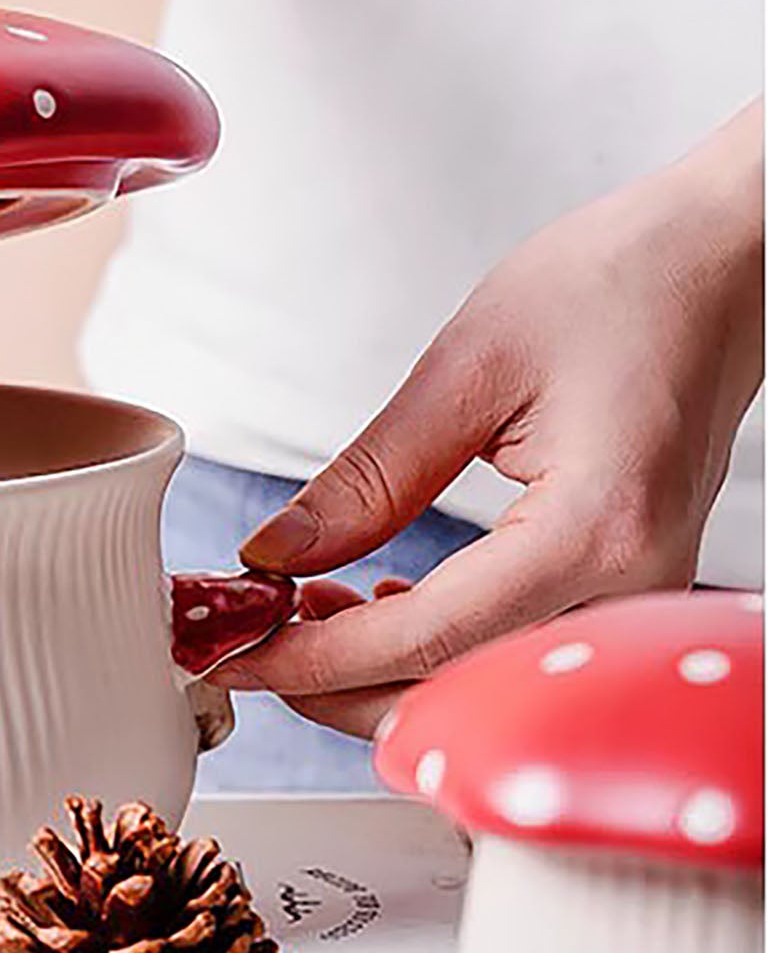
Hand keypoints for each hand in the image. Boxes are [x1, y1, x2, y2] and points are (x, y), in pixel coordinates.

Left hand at [217, 106, 764, 734]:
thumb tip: (273, 556)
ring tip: (297, 611)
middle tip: (247, 643)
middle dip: (337, 686)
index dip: (314, 660)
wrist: (725, 257)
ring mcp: (640, 592)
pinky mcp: (630, 580)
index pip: (425, 640)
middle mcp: (632, 584)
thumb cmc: (622, 283)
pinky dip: (436, 646)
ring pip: (485, 687)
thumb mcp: (469, 368)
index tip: (233, 656)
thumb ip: (369, 478)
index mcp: (594, 531)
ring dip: (382, 669)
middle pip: (458, 696)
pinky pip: (520, 649)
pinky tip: (376, 600)